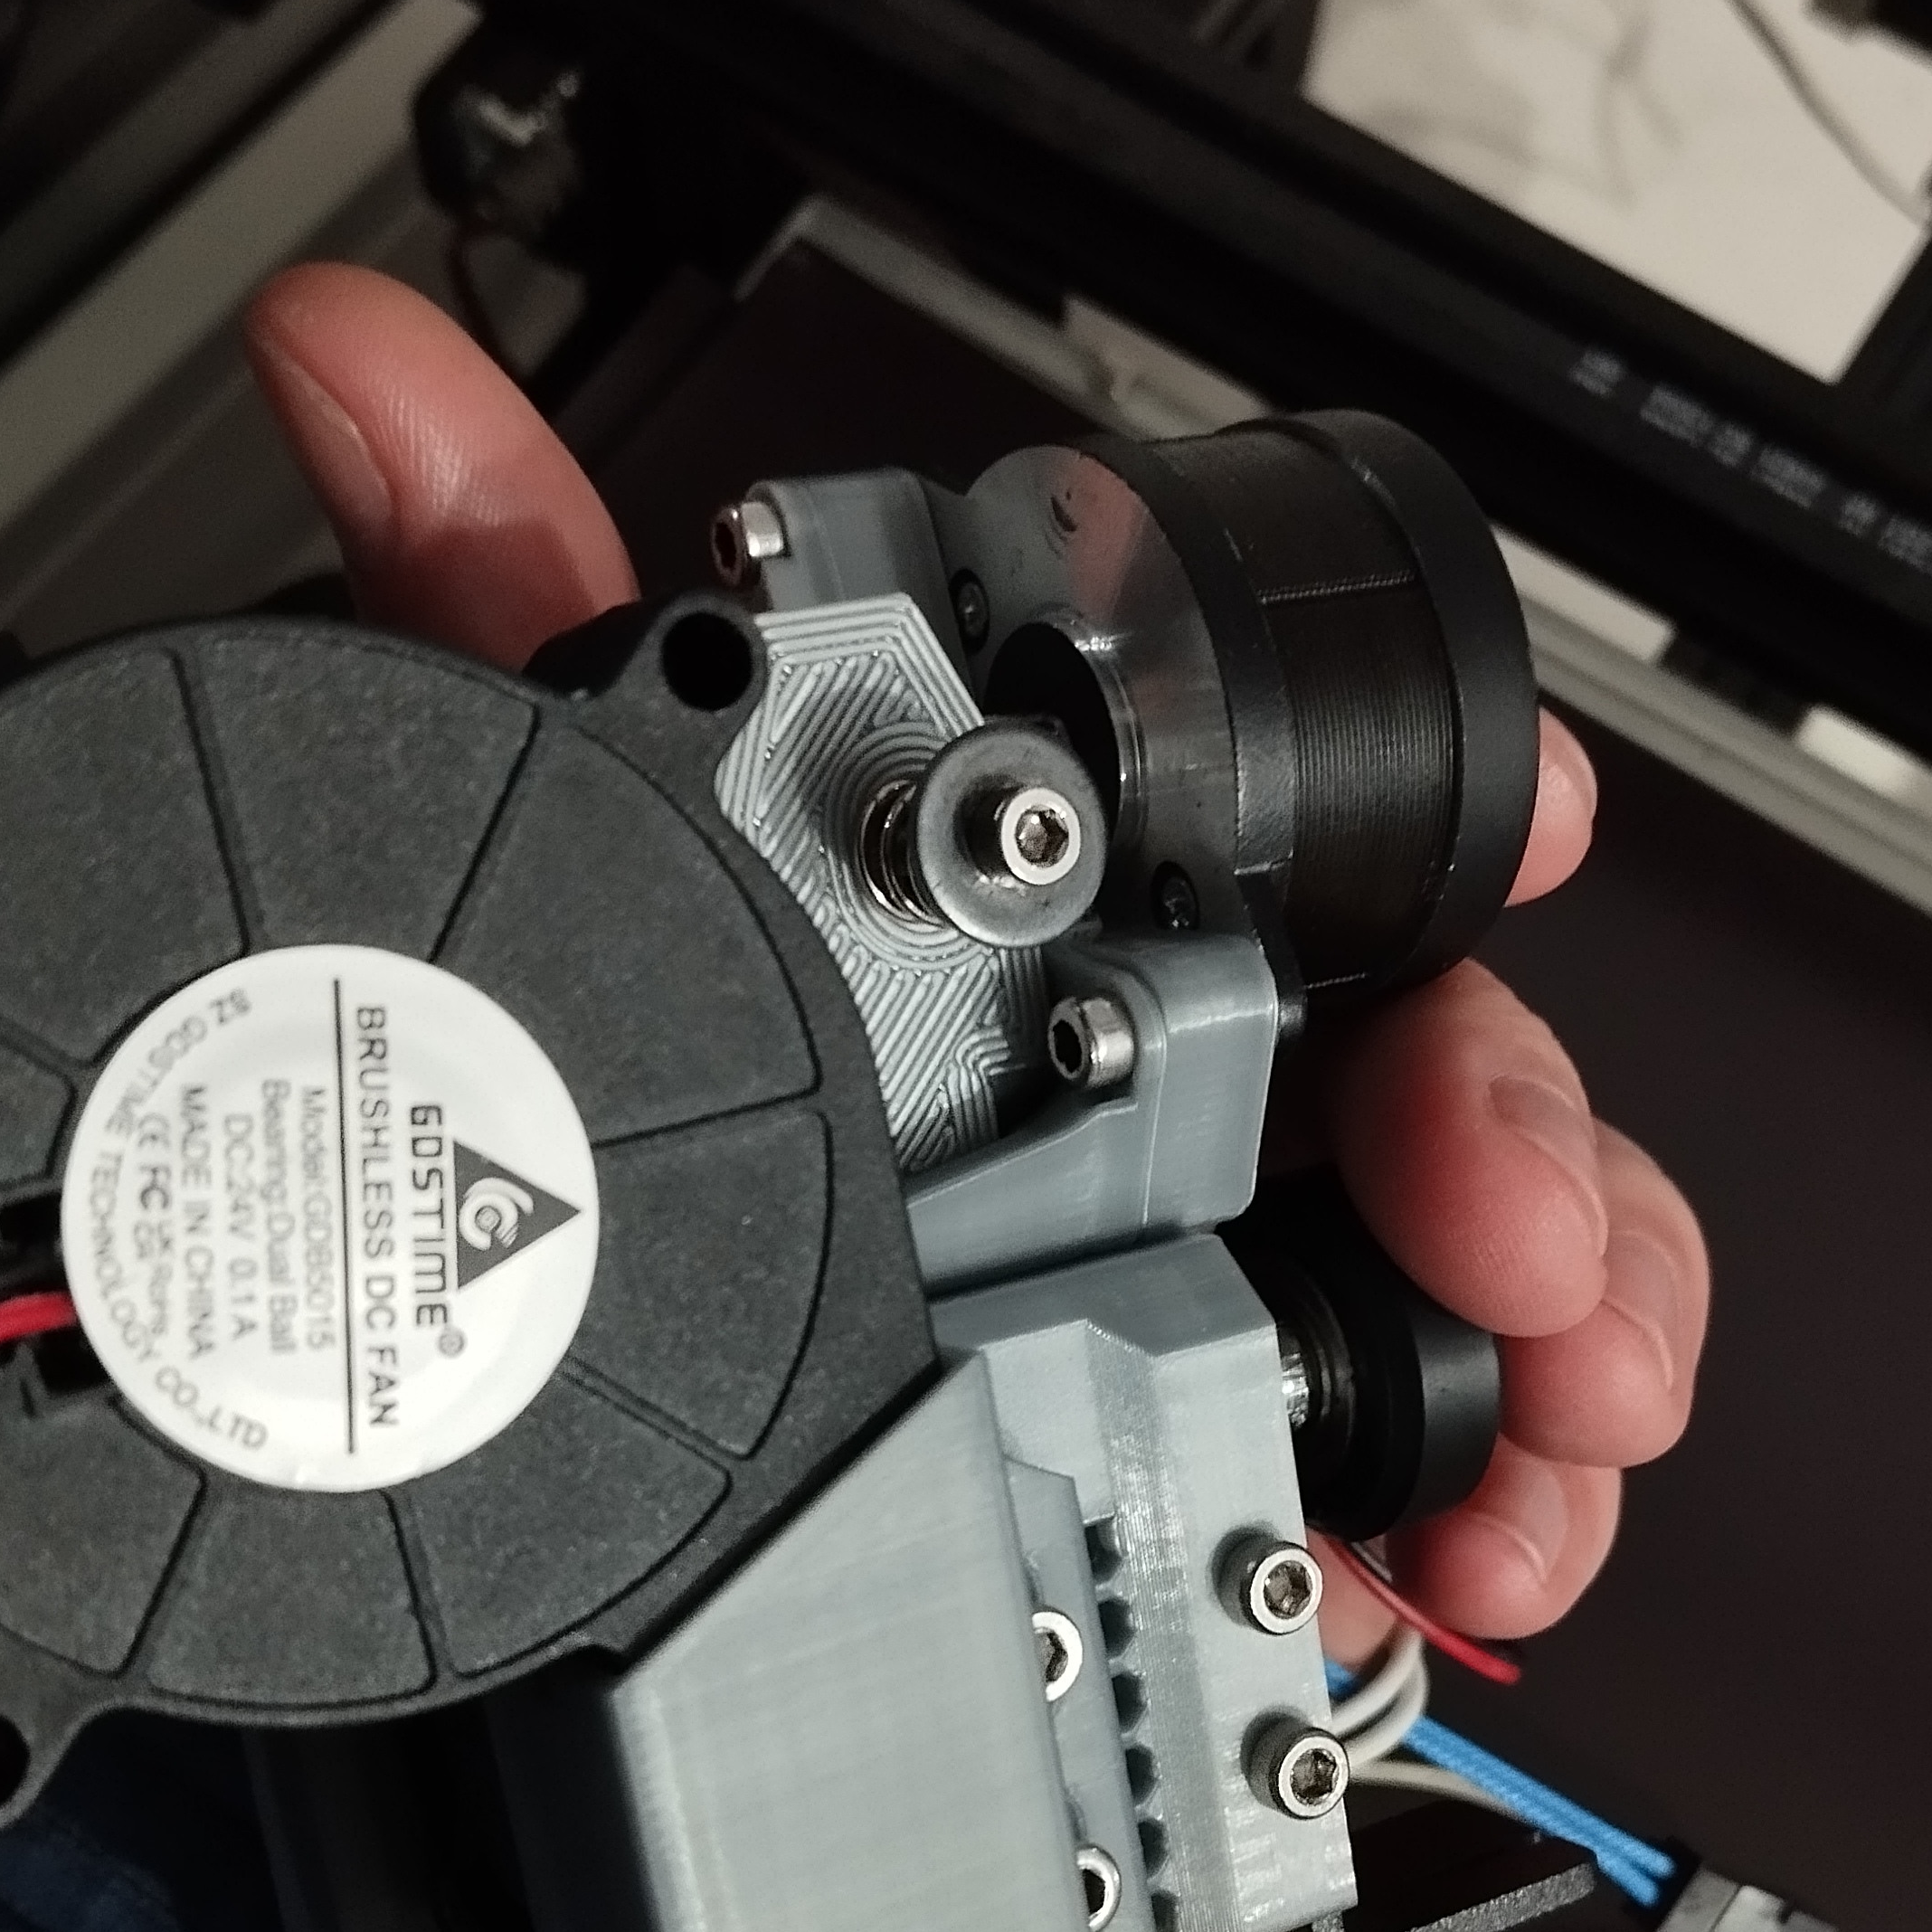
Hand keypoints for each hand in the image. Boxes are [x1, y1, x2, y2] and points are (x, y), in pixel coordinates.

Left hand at [243, 261, 1708, 1659]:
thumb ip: (501, 619)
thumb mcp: (564, 883)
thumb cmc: (592, 1132)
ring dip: (1571, 1334)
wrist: (551, 1433)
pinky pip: (1423, 1486)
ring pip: (1490, 1276)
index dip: (1447, 817)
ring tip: (1555, 1403)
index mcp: (1074, 929)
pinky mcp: (1232, 1472)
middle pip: (1450, 1067)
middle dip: (1526, 1130)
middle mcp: (1185, 1086)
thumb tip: (360, 365)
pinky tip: (1467, 1565)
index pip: (1312, 835)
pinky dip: (1491, 1522)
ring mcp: (1227, 1286)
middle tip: (1508, 1208)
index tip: (1533, 823)